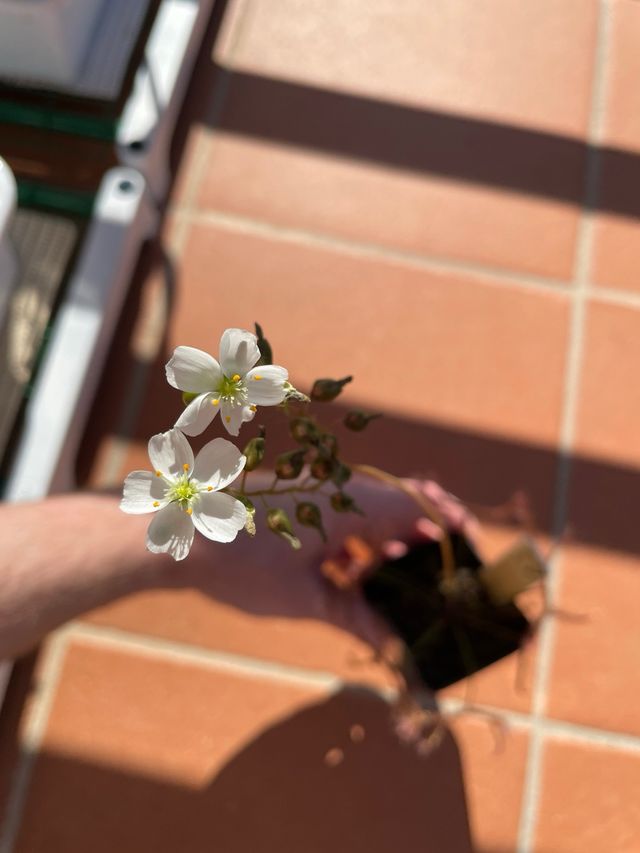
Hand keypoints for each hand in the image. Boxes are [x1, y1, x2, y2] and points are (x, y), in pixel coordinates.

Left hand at [170, 473, 478, 668]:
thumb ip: (359, 619)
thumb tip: (398, 650)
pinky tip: (349, 575)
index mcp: (355, 505)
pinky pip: (340, 516)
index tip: (473, 551)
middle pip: (401, 504)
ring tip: (394, 584)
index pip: (424, 504)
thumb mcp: (308, 600)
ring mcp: (315, 493)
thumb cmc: (243, 564)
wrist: (175, 535)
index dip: (454, 524)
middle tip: (437, 575)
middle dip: (424, 537)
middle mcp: (340, 489)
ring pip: (370, 513)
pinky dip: (355, 544)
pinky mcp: (296, 502)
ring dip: (387, 544)